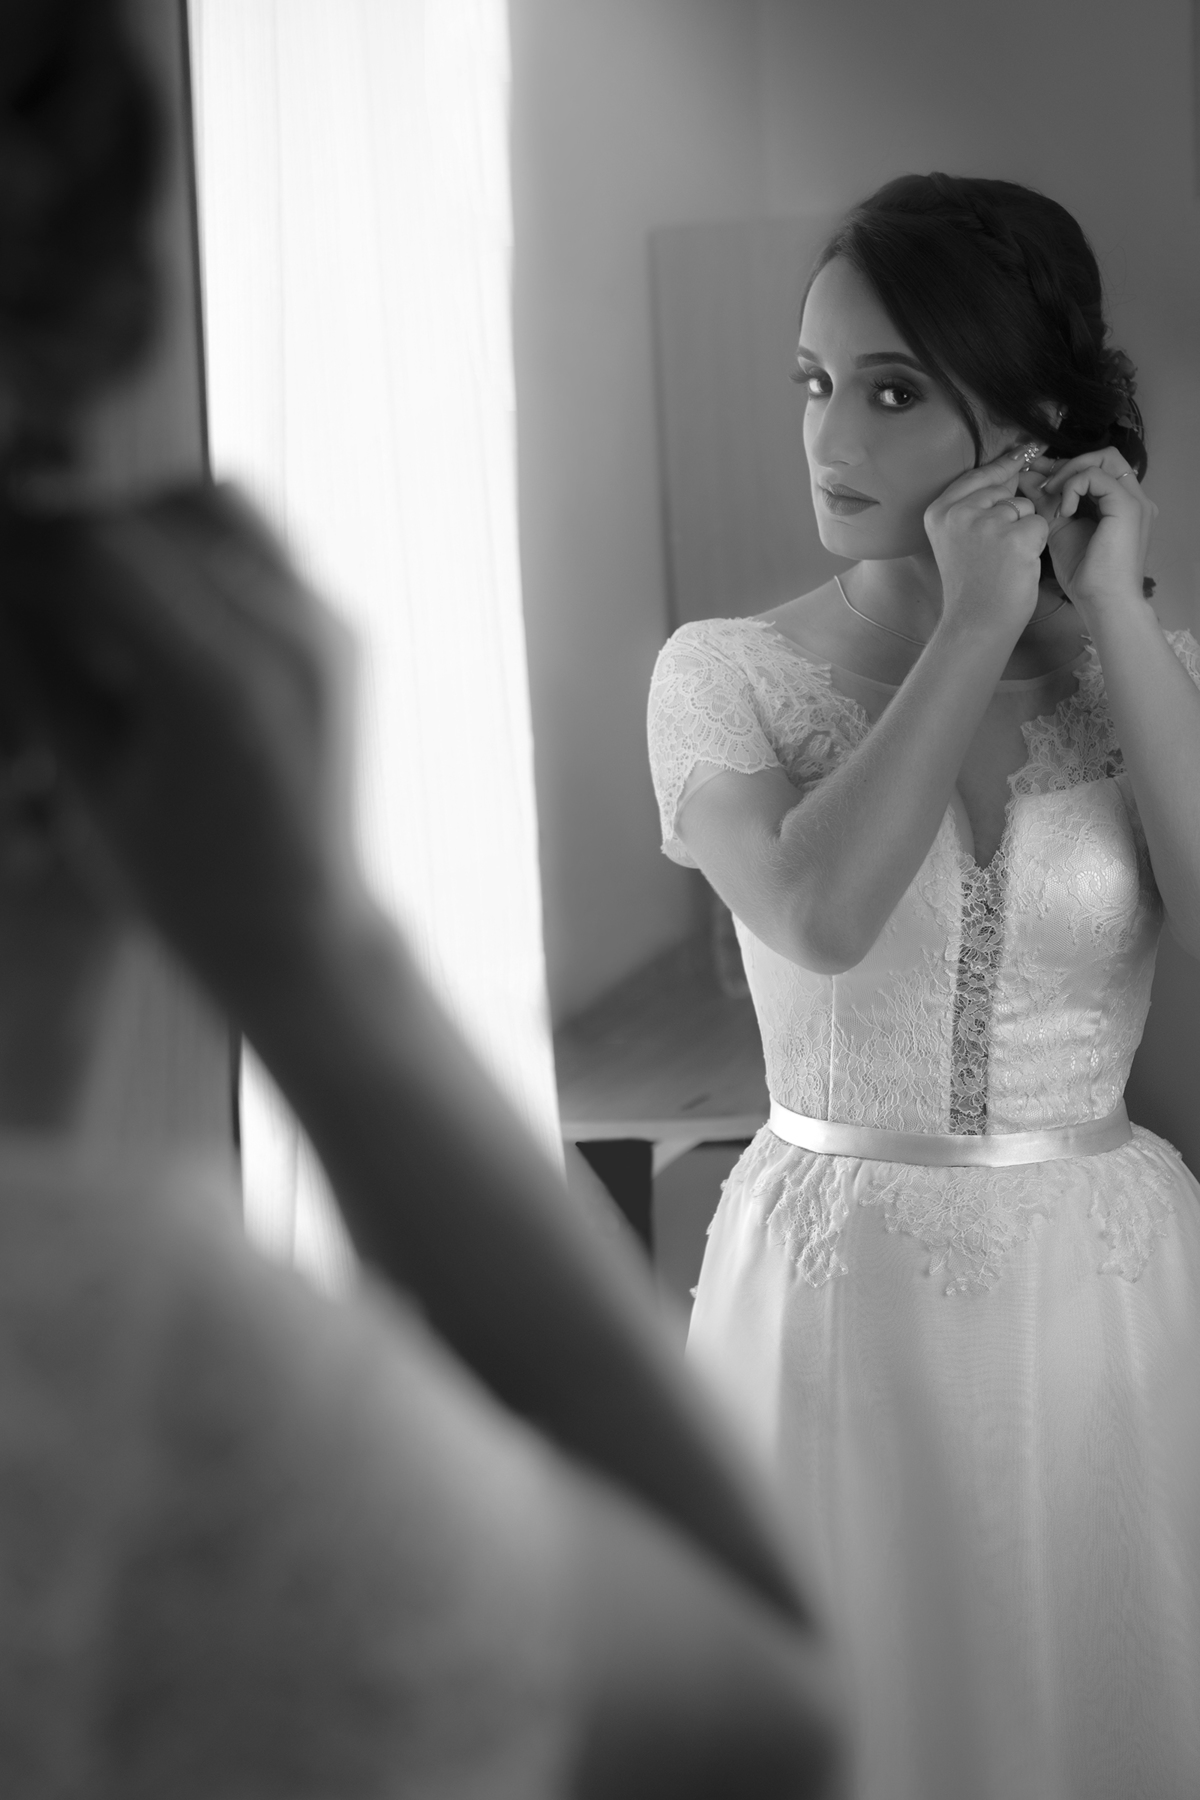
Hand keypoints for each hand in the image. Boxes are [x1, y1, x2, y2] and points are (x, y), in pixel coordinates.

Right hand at [0, 481, 361, 1018]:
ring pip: (213, 503)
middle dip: (78, 511)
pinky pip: (260, 543)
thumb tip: (5, 566)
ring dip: (139, 508)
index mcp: (215, 679)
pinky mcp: (343, 628)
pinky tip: (147, 571)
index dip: (30, 531)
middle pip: (155, 507)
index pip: (98, 544)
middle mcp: (287, 636)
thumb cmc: (178, 879)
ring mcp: (327, 627)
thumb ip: (40, 655)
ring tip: (82, 550)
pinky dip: (195, 535)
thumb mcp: (86, 772)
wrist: (300, 927)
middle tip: (25, 541)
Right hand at [924, 445, 1049, 638]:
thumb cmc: (972, 584)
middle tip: (996, 551)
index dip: (1003, 465)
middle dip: (1012, 514)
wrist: (976, 623)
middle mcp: (960, 513)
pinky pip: (1039, 524)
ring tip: (1005, 560)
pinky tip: (1019, 564)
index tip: (1026, 448)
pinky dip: (1036, 543)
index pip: (977, 476)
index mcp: (939, 512)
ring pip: (1024, 507)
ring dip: (1024, 529)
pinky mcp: (1015, 537)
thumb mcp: (957, 539)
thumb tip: (1014, 467)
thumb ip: (975, 505)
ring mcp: (987, 524)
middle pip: (1004, 491)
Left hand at [1018, 448, 1155, 617]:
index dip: (1066, 467)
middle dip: (1069, 463)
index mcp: (1120, 504)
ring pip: (1103, 458)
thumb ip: (1046, 502)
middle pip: (1105, 456)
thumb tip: (1028, 477)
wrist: (1104, 604)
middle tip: (1045, 483)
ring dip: (1070, 472)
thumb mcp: (1059, 530)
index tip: (1039, 476)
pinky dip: (1073, 487)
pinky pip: (1096, 476)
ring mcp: (1134, 500)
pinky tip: (1064, 512)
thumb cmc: (1086, 576)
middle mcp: (1132, 497)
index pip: (1097, 467)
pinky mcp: (1127, 506)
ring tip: (1052, 498)